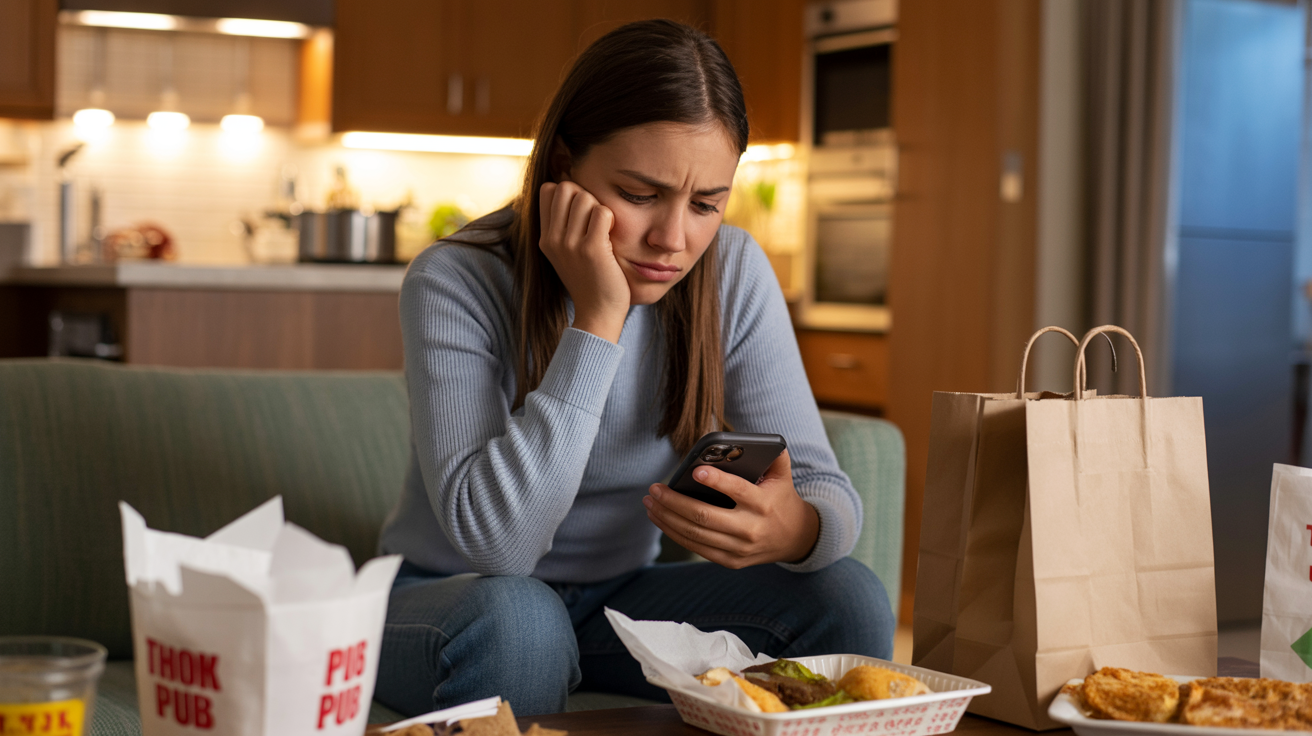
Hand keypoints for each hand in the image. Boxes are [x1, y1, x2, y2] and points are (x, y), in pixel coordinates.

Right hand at [539, 181, 629, 342]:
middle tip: (595, 221)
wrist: (598, 313)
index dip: (570, 193)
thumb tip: (570, 187)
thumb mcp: (566, 253)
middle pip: (567, 187)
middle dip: (585, 196)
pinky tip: (612, 237)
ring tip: (604, 231)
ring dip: (600, 209)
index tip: (582, 213)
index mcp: (545, 238)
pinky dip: (612, 219)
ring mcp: (570, 244)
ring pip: (585, 196)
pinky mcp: (591, 249)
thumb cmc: (590, 280)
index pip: (549, 189)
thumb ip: (564, 224)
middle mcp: (553, 239)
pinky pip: (603, 212)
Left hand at [643, 450, 820, 568]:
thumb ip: (772, 454)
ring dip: (667, 518)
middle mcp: (750, 529)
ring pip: (695, 534)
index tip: (694, 472)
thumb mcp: (782, 475)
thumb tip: (747, 438)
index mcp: (763, 504)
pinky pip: (696, 548)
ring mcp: (739, 548)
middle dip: (674, 503)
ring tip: (650, 502)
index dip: (716, 481)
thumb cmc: (781, 498)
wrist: (795, 539)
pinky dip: (674, 533)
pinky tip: (661, 519)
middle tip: (654, 489)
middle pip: (705, 517)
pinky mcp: (731, 561)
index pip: (738, 491)